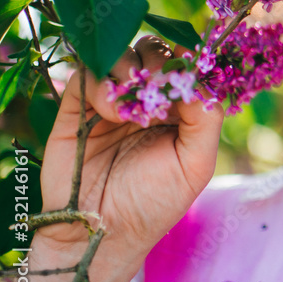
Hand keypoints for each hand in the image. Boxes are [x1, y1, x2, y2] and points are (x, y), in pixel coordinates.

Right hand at [33, 35, 224, 266]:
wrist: (101, 231)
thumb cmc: (155, 202)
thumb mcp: (196, 163)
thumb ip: (205, 118)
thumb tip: (198, 79)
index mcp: (179, 109)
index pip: (185, 64)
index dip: (187, 61)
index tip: (185, 74)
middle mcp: (146, 98)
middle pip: (153, 50)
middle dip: (158, 61)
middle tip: (156, 84)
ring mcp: (111, 99)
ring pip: (121, 54)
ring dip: (130, 71)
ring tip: (132, 110)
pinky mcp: (77, 106)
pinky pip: (87, 72)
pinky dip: (102, 84)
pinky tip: (111, 112)